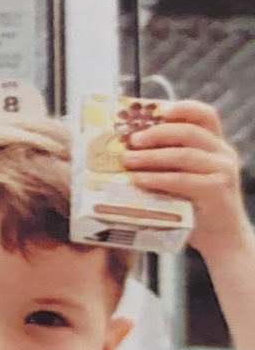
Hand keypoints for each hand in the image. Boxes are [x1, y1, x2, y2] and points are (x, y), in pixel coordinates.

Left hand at [122, 100, 248, 268]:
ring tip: (127, 160)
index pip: (205, 115)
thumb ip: (169, 163)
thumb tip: (126, 151)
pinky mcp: (217, 190)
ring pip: (184, 155)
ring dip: (151, 156)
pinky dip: (158, 178)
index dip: (181, 108)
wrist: (222, 240)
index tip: (156, 112)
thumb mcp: (185, 179)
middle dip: (156, 133)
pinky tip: (140, 180)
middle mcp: (223, 154)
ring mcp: (223, 171)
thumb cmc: (196, 208)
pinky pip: (183, 179)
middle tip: (130, 140)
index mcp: (216, 146)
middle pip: (189, 132)